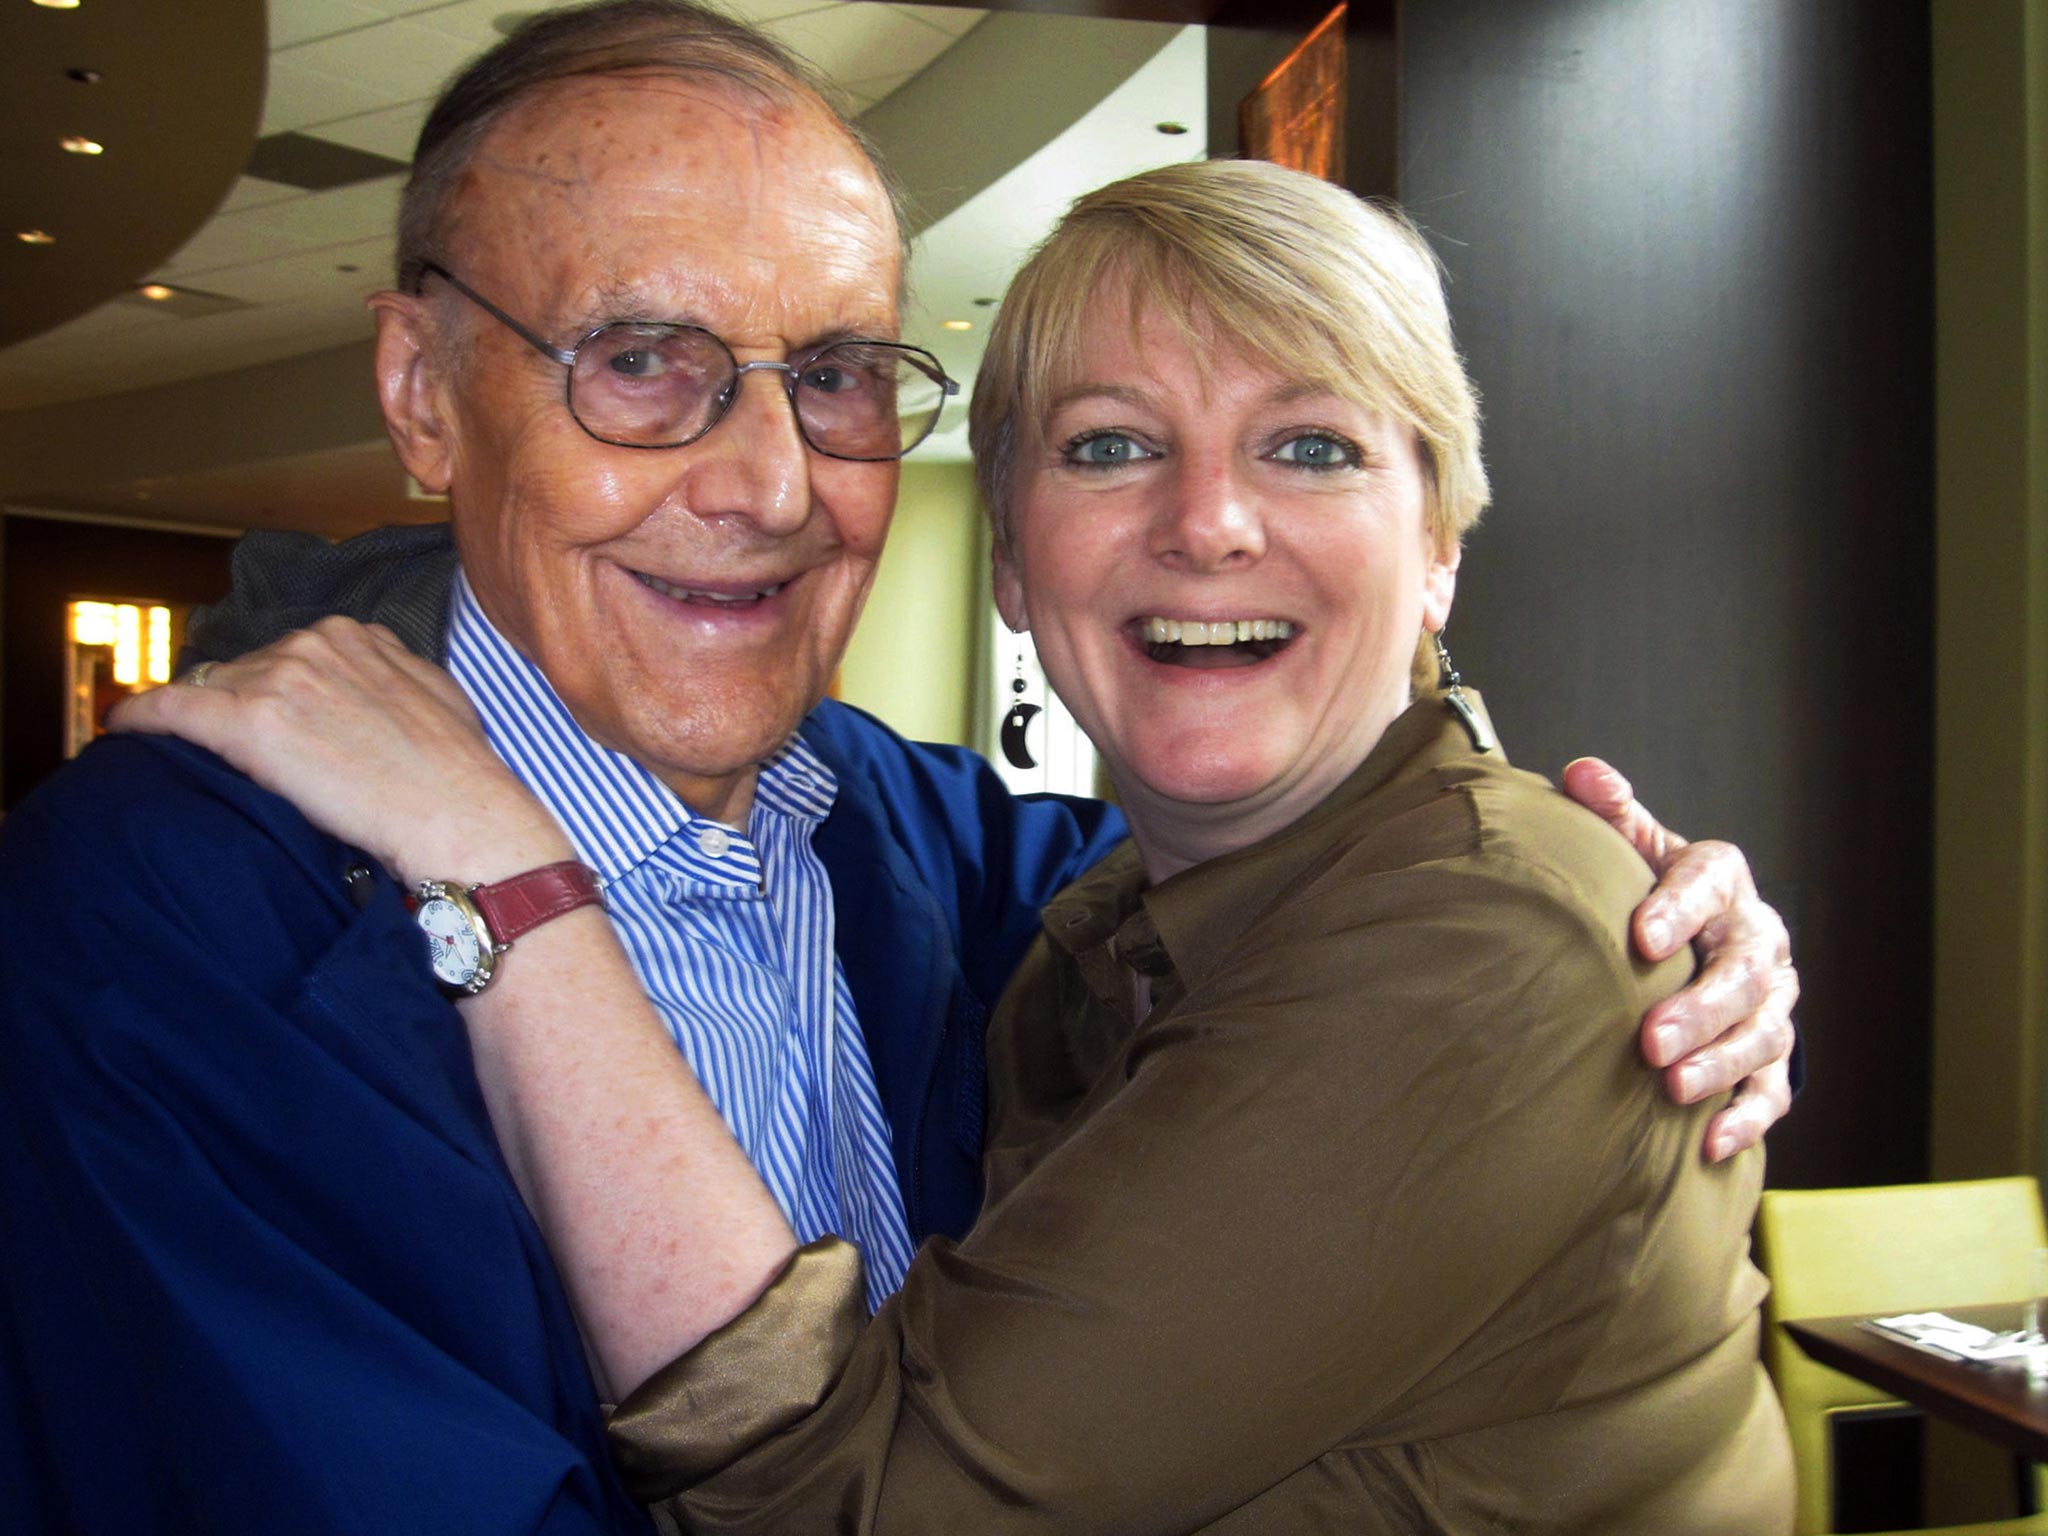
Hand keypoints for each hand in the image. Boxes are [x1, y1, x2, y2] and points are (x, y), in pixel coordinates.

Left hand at [110, 619, 571, 884]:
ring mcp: (278, 679)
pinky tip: (121, 728)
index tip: (269, 723)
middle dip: (239, 708)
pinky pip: (169, 708)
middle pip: (241, 671)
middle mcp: (311, 644)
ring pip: (208, 691)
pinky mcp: (249, 721)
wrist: (458, 814)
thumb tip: (366, 678)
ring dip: (203, 723)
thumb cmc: (459, 770)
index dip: (272, 692)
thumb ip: (390, 671)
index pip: (284, 655)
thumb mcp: (435, 694)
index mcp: (353, 635)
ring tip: (197, 758)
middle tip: (250, 758)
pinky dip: (139, 717)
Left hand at [1561, 757, 1798, 1162]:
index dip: (1679, 906)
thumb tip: (1581, 773)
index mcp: (1721, 880)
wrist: (1698, 940)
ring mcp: (1772, 1000)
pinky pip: (1773, 1089)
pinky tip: (1710, 1142)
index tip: (1639, 935)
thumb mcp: (1635, 847)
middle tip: (1649, 1040)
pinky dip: (1747, 1116)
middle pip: (1744, 972)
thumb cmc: (1650, 891)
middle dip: (1700, 1008)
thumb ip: (1611, 814)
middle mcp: (1758, 938)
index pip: (1708, 881)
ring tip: (1673, 1089)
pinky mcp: (1772, 1053)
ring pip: (1763, 1034)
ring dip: (1721, 1064)